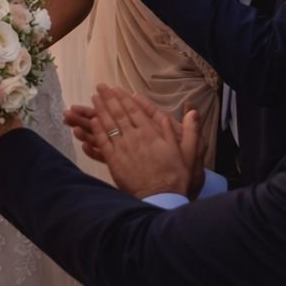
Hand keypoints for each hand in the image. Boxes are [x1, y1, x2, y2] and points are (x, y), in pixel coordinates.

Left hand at [85, 84, 199, 199]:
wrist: (162, 198)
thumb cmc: (176, 177)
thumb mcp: (189, 152)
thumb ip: (189, 132)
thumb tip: (191, 113)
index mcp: (152, 134)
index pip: (135, 111)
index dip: (125, 99)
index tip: (116, 89)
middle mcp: (136, 138)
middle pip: (119, 113)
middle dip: (109, 98)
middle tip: (100, 87)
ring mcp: (123, 149)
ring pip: (109, 125)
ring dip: (100, 110)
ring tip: (94, 99)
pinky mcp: (114, 162)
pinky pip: (103, 142)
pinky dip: (97, 131)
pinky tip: (93, 122)